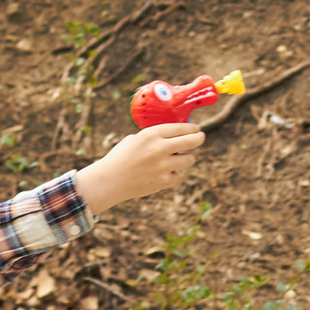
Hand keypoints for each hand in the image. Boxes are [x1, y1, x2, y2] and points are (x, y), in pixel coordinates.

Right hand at [76, 123, 203, 211]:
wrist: (109, 180)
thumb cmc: (121, 158)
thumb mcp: (134, 139)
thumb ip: (153, 137)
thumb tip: (175, 134)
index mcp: (150, 134)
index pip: (180, 127)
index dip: (192, 128)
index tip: (196, 128)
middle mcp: (159, 148)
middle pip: (192, 141)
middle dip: (199, 138)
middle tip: (200, 138)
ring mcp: (163, 166)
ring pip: (190, 159)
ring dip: (187, 158)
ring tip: (179, 158)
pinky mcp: (164, 181)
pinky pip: (178, 176)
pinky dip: (173, 175)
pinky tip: (163, 174)